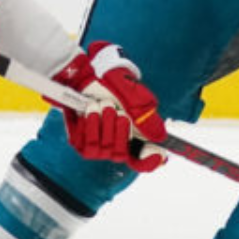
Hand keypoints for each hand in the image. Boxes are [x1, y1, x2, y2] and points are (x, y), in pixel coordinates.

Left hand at [52, 42, 165, 171]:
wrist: (87, 76)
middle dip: (118, 128)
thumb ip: (147, 119)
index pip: (141, 162)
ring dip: (102, 123)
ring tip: (99, 105)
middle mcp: (114, 146)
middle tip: (113, 108)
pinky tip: (89, 110)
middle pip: (120, 155)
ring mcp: (96, 146)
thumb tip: (160, 137)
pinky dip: (89, 123)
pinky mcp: (79, 142)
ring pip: (102, 149)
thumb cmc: (114, 87)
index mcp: (132, 138)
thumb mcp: (136, 100)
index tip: (156, 154)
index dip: (148, 162)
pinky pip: (85, 143)